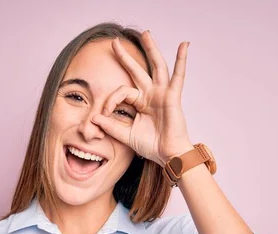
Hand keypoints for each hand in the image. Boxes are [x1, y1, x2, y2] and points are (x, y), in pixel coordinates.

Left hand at [91, 31, 194, 166]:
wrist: (167, 155)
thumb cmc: (151, 146)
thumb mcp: (125, 134)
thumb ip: (110, 126)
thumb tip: (93, 118)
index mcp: (140, 103)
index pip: (122, 92)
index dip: (111, 100)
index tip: (104, 113)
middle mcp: (151, 95)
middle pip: (137, 71)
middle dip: (126, 57)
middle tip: (114, 42)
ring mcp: (162, 94)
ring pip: (156, 66)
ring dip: (151, 49)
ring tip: (146, 33)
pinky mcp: (172, 96)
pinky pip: (178, 76)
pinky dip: (181, 60)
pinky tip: (184, 45)